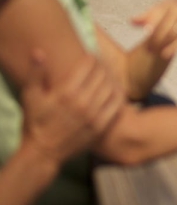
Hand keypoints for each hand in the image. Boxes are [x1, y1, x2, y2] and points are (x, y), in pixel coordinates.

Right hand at [21, 51, 123, 165]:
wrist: (44, 152)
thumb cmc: (36, 122)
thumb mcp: (31, 96)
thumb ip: (36, 73)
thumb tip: (39, 52)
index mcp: (66, 92)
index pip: (88, 65)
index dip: (91, 57)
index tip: (91, 56)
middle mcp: (82, 102)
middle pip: (101, 74)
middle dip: (102, 65)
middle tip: (102, 63)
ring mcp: (94, 115)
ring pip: (111, 87)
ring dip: (112, 77)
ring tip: (109, 74)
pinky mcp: (101, 126)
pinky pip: (117, 104)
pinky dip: (119, 93)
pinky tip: (116, 89)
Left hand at [131, 0, 176, 59]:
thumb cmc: (164, 11)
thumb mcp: (154, 11)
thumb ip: (143, 17)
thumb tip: (131, 21)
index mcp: (170, 4)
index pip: (162, 13)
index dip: (154, 21)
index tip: (146, 31)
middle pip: (169, 24)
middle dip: (159, 36)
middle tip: (148, 47)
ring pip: (176, 33)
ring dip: (165, 43)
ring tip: (154, 52)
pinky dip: (174, 47)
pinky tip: (165, 55)